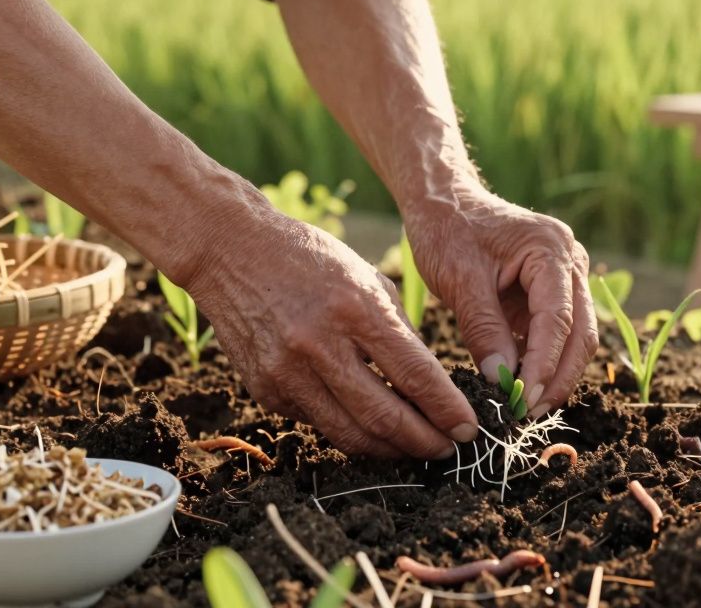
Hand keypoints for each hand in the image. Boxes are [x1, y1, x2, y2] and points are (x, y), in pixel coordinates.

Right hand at [184, 198, 478, 458]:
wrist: (232, 250)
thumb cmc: (311, 259)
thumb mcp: (367, 278)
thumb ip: (398, 331)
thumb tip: (429, 385)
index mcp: (355, 309)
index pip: (414, 375)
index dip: (446, 409)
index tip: (468, 428)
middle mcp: (319, 345)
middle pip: (384, 416)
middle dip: (424, 441)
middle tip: (449, 449)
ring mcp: (287, 372)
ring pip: (350, 433)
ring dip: (390, 449)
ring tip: (415, 449)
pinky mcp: (266, 390)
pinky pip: (318, 422)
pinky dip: (349, 429)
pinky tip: (369, 428)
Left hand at [404, 187, 597, 418]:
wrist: (444, 201)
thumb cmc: (447, 230)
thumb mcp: (459, 279)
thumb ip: (483, 328)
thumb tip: (502, 379)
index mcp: (550, 249)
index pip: (558, 318)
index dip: (545, 364)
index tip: (525, 398)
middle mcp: (570, 260)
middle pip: (580, 331)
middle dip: (559, 376)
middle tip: (530, 412)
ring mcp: (566, 276)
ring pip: (576, 336)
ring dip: (556, 373)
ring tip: (527, 406)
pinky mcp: (552, 291)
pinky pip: (557, 333)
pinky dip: (544, 360)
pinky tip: (523, 385)